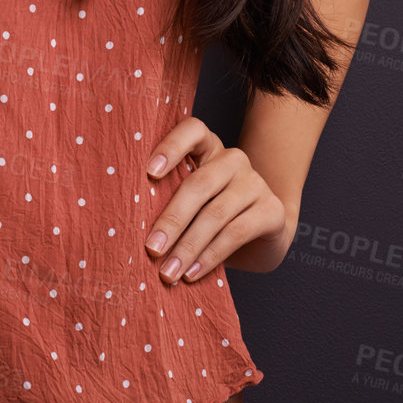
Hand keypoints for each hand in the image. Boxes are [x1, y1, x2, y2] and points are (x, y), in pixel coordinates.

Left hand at [143, 117, 293, 282]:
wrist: (263, 235)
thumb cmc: (212, 215)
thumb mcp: (192, 202)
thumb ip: (170, 200)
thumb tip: (131, 226)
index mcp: (208, 147)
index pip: (192, 130)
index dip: (171, 147)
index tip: (149, 172)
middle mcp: (233, 159)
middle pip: (199, 183)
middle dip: (172, 219)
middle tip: (152, 248)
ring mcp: (255, 182)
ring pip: (216, 213)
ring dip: (188, 246)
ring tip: (169, 271)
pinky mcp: (272, 210)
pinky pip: (236, 233)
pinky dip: (210, 256)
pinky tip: (193, 272)